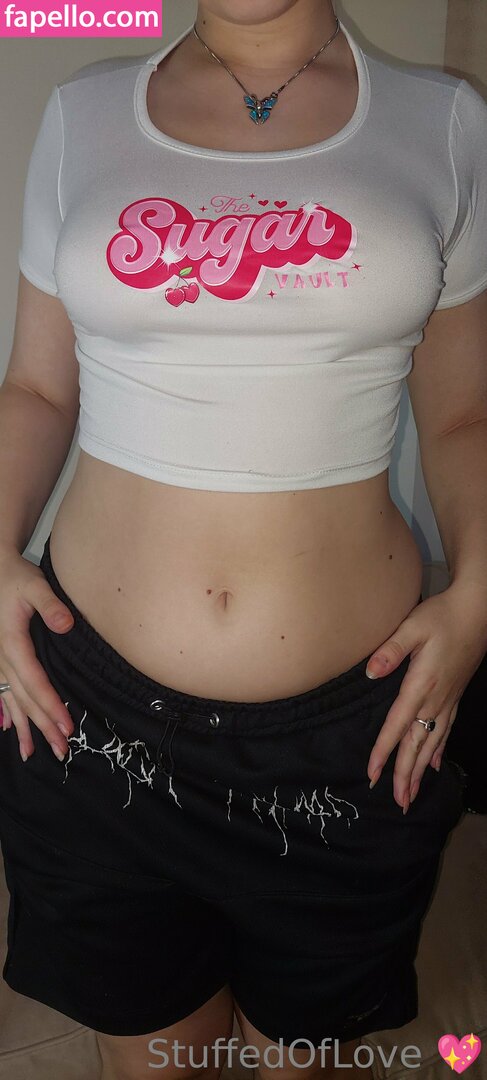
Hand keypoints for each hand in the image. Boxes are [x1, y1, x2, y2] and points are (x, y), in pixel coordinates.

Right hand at [0, 548, 74, 762]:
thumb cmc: (15, 577)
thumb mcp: (34, 585)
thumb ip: (51, 605)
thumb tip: (67, 625)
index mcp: (12, 643)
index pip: (35, 681)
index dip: (50, 705)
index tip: (66, 725)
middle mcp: (0, 658)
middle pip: (23, 699)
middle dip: (42, 726)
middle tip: (61, 750)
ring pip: (9, 700)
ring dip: (22, 727)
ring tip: (31, 754)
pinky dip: (4, 711)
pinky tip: (6, 728)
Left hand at [365, 583, 486, 812]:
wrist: (478, 610)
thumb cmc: (443, 615)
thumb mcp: (413, 626)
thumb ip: (391, 650)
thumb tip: (371, 672)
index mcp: (421, 685)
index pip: (397, 726)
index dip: (383, 752)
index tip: (372, 775)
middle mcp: (436, 699)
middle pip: (417, 745)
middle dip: (405, 775)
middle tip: (398, 803)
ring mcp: (448, 700)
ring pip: (432, 744)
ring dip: (420, 771)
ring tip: (411, 795)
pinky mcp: (455, 695)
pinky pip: (445, 731)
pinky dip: (438, 751)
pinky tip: (434, 765)